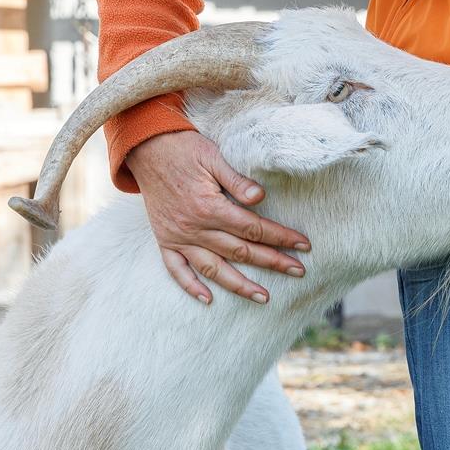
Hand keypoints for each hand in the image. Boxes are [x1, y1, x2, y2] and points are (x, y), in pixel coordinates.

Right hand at [126, 131, 309, 304]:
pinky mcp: (165, 240)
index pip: (253, 228)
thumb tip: (260, 197)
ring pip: (213, 269)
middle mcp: (194, 227)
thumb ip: (236, 180)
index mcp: (209, 207)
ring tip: (264, 297)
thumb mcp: (213, 157)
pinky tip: (208, 300)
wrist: (146, 148)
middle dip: (272, 262)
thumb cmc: (184, 149)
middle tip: (298, 271)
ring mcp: (178, 237)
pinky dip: (191, 287)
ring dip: (240, 285)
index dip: (281, 237)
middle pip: (241, 251)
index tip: (303, 245)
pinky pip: (176, 270)